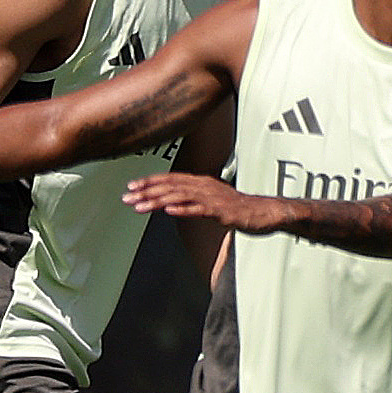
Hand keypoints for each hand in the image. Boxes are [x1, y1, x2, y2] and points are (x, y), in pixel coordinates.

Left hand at [123, 173, 285, 233]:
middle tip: (127, 197)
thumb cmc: (238, 208)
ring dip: (157, 201)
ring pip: (180, 197)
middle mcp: (204, 186)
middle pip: (170, 186)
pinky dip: (183, 209)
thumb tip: (173, 202)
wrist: (263, 213)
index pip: (170, 179)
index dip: (149, 182)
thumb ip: (193, 199)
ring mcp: (213, 198)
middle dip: (146, 192)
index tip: (131, 187)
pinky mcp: (221, 211)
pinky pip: (199, 210)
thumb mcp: (212, 200)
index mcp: (201, 182)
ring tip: (140, 206)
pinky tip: (170, 211)